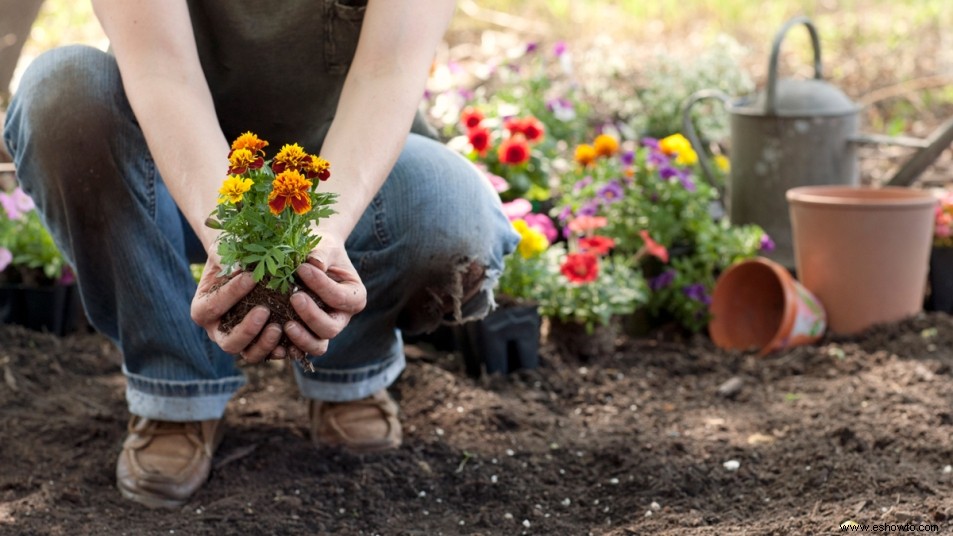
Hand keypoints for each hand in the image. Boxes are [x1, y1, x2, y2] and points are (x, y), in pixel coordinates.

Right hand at [190, 254, 285, 363]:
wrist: (244, 265)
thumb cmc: (231, 255)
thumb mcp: (224, 250)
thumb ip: (226, 257)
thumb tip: (238, 266)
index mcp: (203, 309)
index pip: (212, 307)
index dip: (230, 294)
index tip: (250, 277)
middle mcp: (218, 331)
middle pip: (228, 342)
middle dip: (246, 329)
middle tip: (264, 310)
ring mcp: (240, 340)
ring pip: (248, 354)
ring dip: (264, 344)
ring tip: (279, 327)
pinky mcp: (260, 343)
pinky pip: (268, 354)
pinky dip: (280, 349)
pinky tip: (292, 341)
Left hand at [283, 233, 366, 359]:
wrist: (313, 260)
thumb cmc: (323, 251)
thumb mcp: (326, 247)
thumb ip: (322, 253)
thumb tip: (315, 263)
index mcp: (355, 297)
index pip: (341, 298)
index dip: (323, 286)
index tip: (303, 268)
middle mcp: (342, 318)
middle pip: (331, 328)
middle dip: (312, 316)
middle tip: (294, 297)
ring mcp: (324, 330)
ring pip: (318, 346)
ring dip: (302, 338)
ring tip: (286, 324)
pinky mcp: (307, 335)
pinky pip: (300, 350)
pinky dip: (289, 348)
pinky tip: (276, 340)